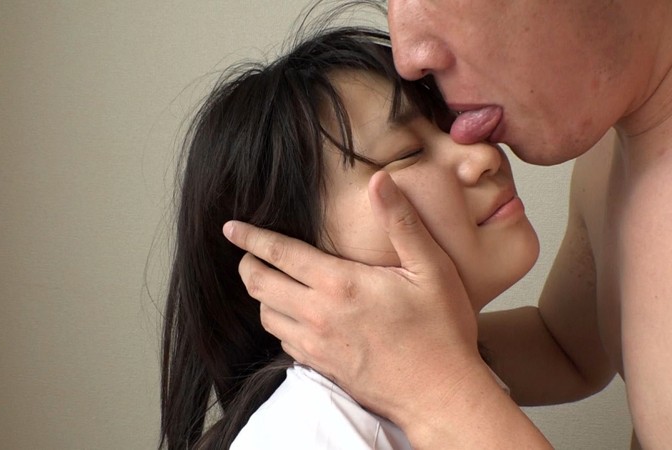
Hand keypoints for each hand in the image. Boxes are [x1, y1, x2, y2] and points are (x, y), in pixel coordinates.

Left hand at [223, 171, 481, 422]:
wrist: (440, 395)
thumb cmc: (440, 330)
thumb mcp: (431, 268)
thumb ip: (401, 222)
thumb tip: (380, 180)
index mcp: (339, 284)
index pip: (279, 253)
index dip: (251, 237)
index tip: (231, 227)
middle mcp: (318, 314)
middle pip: (260, 285)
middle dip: (248, 264)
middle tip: (248, 253)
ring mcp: (316, 344)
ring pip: (266, 315)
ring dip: (261, 295)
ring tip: (269, 281)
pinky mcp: (321, 367)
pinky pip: (283, 341)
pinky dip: (278, 323)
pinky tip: (291, 316)